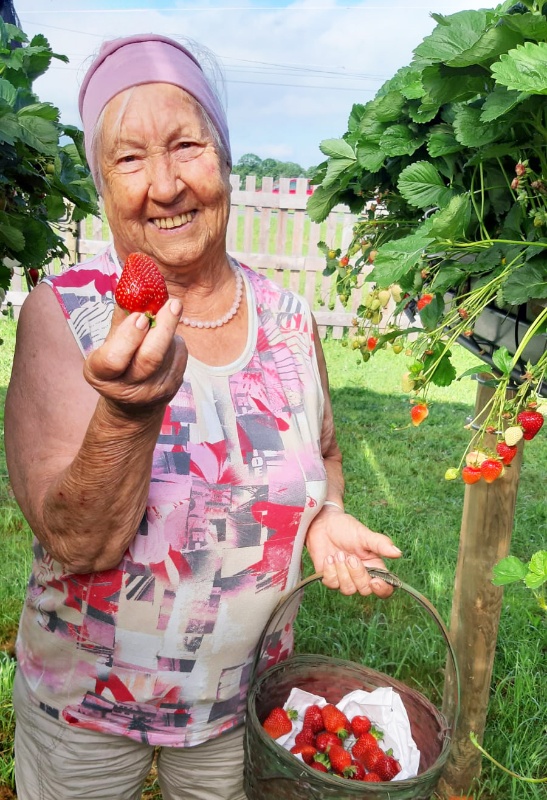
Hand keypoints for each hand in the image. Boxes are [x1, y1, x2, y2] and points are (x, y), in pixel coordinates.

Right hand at [83, 299, 187, 413]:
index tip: (140, 316)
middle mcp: (127, 387)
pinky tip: (168, 339)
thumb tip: (133, 283)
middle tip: (173, 304)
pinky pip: (180, 357)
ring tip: (166, 317)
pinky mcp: (173, 388)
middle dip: (163, 328)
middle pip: (150, 358)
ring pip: (168, 353)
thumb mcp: (110, 341)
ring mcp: (153, 391)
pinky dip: (176, 342)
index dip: (128, 337)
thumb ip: (121, 316)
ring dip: (170, 330)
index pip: (114, 359)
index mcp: (101, 374)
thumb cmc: (118, 362)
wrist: (132, 403)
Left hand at [305, 505, 401, 597]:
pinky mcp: (330, 578)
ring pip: (348, 590)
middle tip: (350, 557)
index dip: (382, 589)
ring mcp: (345, 579)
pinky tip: (329, 558)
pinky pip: (332, 584)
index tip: (375, 581)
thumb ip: (380, 544)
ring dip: (342, 571)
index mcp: (374, 566)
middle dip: (357, 574)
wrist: (323, 524)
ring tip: (338, 554)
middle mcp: (361, 576)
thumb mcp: (364, 534)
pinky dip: (330, 570)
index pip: (385, 588)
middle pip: (365, 590)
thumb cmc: (346, 528)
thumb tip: (398, 553)